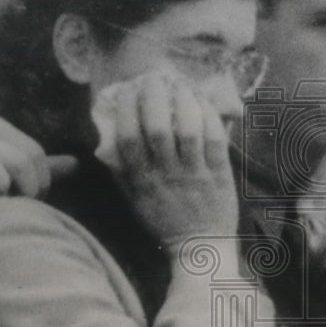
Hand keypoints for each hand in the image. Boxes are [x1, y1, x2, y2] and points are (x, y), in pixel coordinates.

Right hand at [95, 74, 238, 249]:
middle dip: (154, 96)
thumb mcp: (134, 200)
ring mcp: (194, 175)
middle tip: (156, 78)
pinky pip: (215, 139)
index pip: (127, 137)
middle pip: (156, 127)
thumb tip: (106, 139)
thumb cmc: (164, 222)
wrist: (200, 248)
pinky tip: (204, 103)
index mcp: (141, 181)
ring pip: (187, 129)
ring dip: (184, 101)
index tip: (127, 89)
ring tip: (182, 86)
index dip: (126, 108)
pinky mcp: (219, 175)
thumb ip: (120, 172)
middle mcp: (166, 175)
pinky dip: (209, 116)